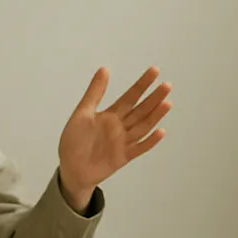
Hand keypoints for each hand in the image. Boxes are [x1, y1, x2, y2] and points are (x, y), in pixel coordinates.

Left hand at [57, 66, 172, 211]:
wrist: (70, 169)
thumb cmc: (73, 141)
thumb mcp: (82, 113)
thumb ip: (95, 92)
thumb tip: (104, 69)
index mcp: (111, 115)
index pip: (130, 96)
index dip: (142, 84)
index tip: (154, 71)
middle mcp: (120, 127)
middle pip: (140, 110)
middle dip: (153, 98)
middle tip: (167, 85)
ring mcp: (123, 142)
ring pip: (143, 126)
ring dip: (155, 116)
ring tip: (167, 103)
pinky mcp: (123, 157)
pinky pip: (139, 148)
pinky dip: (150, 141)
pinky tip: (160, 132)